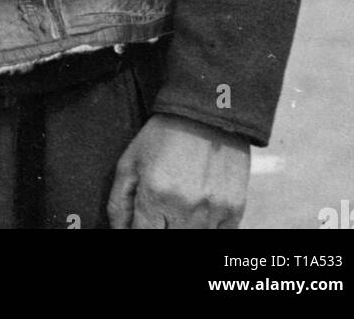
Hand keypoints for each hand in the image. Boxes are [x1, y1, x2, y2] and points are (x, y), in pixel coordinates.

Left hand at [107, 113, 249, 228]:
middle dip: (160, 227)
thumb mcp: (130, 160)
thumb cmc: (164, 135)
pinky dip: (207, 230)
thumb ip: (119, 201)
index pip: (141, 236)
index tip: (142, 222)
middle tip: (160, 212)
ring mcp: (213, 211)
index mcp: (155, 195)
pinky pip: (220, 237)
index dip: (136, 232)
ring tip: (178, 207)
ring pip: (193, 240)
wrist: (207, 112)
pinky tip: (199, 212)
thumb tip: (119, 231)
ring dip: (182, 228)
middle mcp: (185, 208)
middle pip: (168, 240)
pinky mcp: (234, 210)